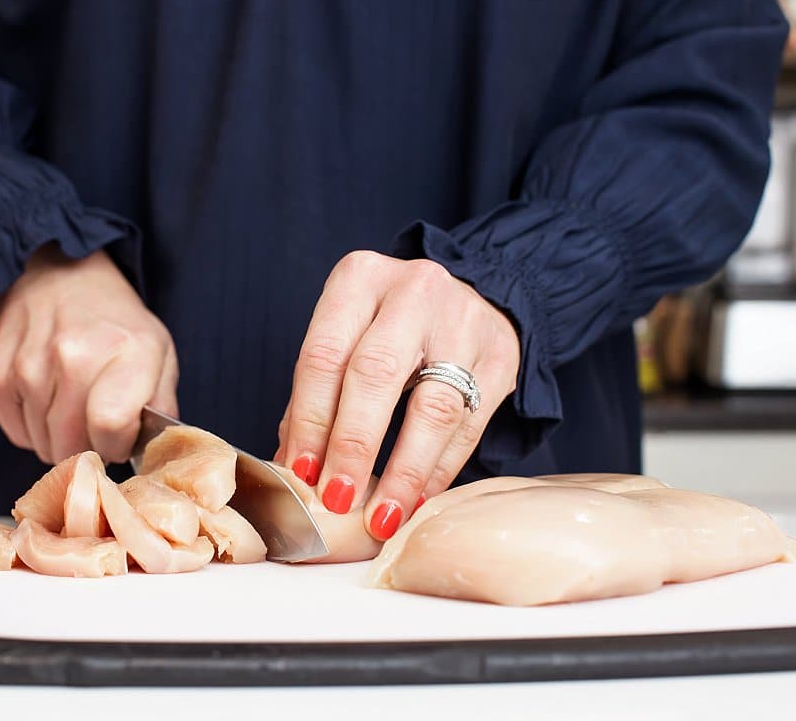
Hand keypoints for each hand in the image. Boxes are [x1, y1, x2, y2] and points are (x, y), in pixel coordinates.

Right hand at [0, 244, 178, 464]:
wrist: (59, 276)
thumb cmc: (114, 323)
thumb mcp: (158, 351)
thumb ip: (161, 404)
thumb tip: (152, 450)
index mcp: (124, 351)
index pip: (110, 427)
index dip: (117, 444)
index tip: (120, 435)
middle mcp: (72, 356)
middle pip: (72, 446)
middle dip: (89, 448)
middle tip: (96, 424)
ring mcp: (29, 366)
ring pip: (44, 445)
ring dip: (60, 439)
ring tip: (73, 405)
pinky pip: (17, 434)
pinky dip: (33, 430)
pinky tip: (47, 402)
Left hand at [276, 251, 519, 540]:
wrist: (469, 297)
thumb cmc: (389, 326)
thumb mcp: (348, 336)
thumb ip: (317, 395)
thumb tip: (294, 469)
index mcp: (359, 279)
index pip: (325, 355)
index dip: (311, 420)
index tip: (302, 473)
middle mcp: (412, 291)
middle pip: (375, 375)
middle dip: (353, 446)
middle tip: (338, 498)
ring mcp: (463, 321)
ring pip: (432, 406)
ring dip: (402, 470)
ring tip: (381, 515)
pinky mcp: (501, 356)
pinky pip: (468, 425)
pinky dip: (440, 469)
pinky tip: (418, 499)